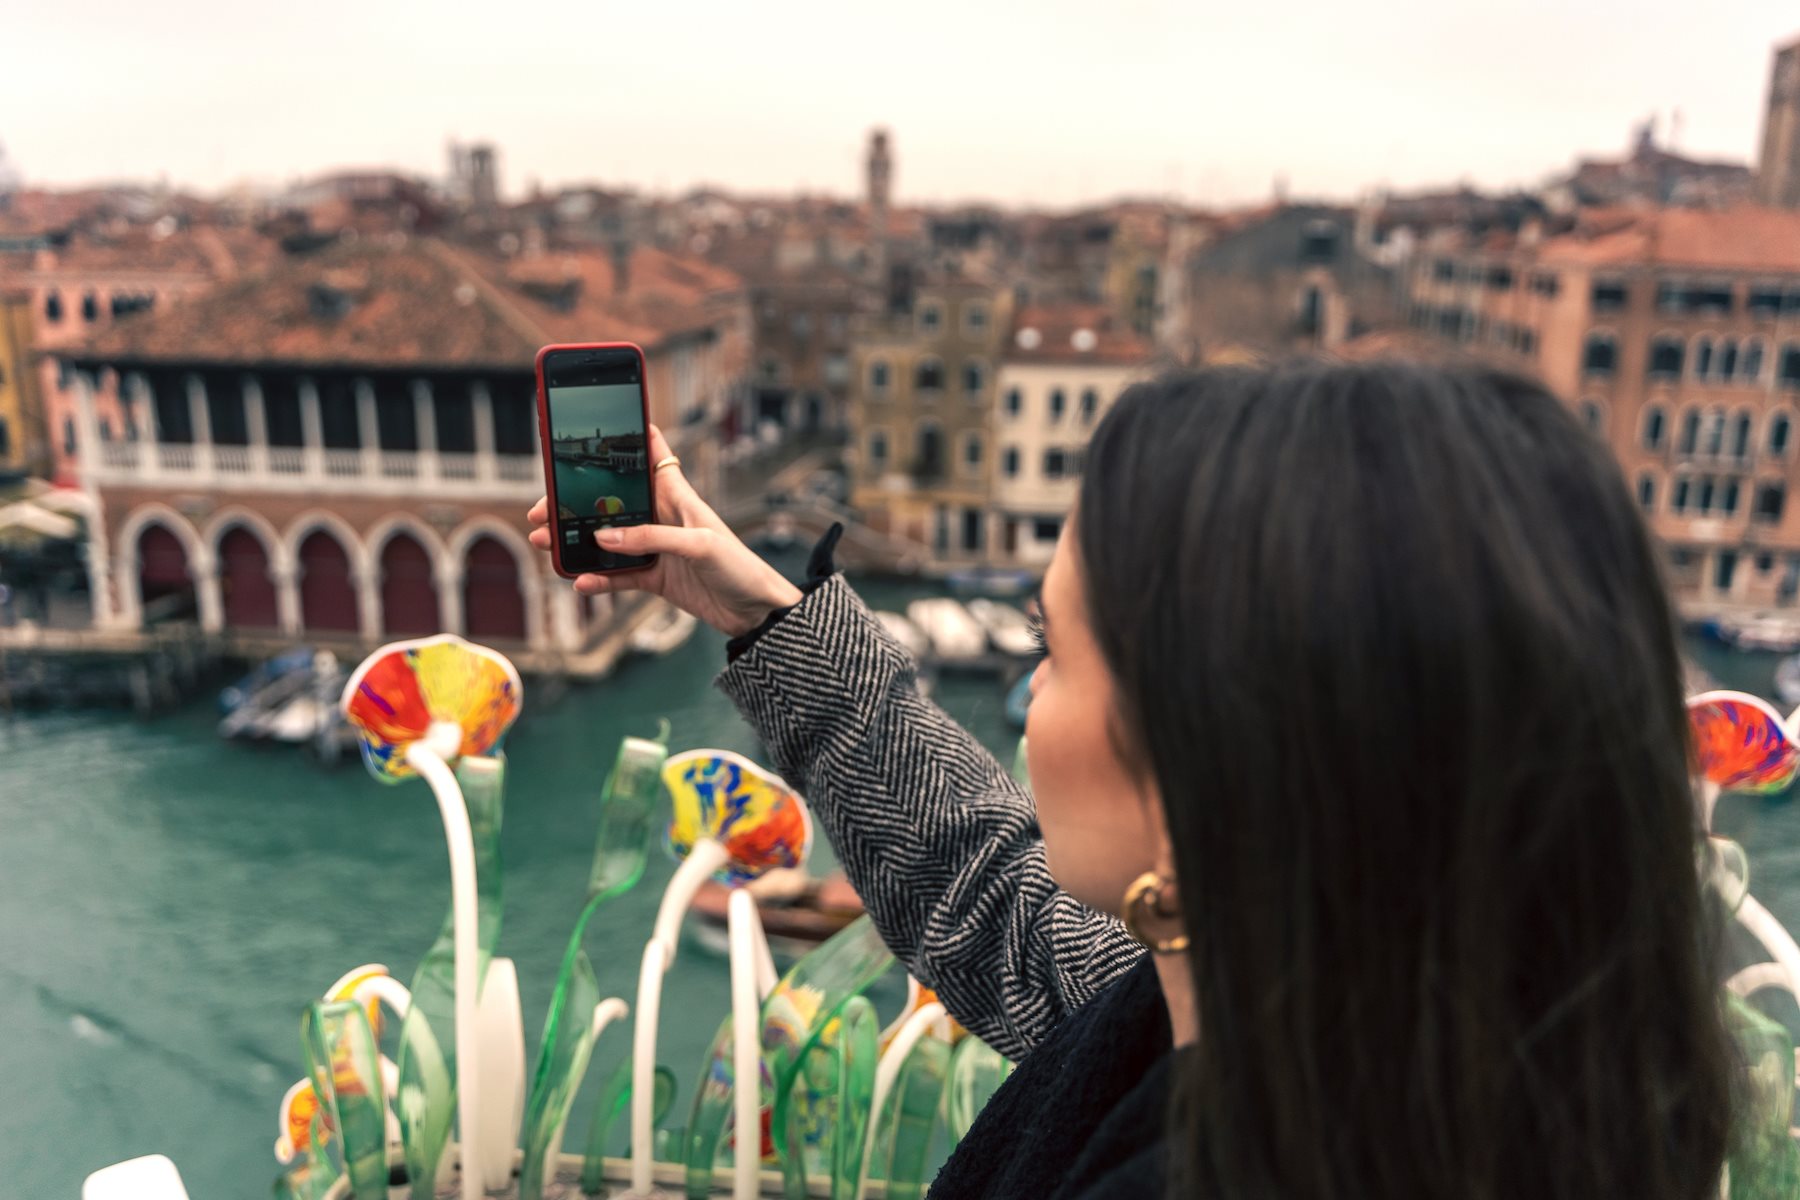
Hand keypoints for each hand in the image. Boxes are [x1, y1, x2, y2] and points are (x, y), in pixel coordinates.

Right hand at [527, 424, 803, 637]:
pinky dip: (598, 579)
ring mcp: (657, 548)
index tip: (601, 423)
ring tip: (546, 542)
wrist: (757, 612)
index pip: (652, 455)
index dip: (631, 436)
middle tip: (543, 509)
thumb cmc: (740, 566)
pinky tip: (579, 582)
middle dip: (576, 502)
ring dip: (577, 540)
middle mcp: (663, 517)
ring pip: (608, 539)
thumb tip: (604, 536)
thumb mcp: (699, 545)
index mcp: (678, 496)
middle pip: (612, 502)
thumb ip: (652, 538)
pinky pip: (619, 575)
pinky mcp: (657, 578)